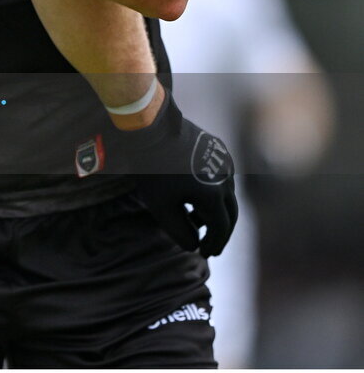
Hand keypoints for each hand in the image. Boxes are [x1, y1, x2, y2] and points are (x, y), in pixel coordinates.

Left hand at [110, 88, 237, 256]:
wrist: (151, 128)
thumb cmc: (153, 169)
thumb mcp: (161, 207)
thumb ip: (179, 232)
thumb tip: (194, 246)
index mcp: (215, 195)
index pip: (221, 229)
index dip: (214, 245)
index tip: (204, 254)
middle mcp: (226, 178)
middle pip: (230, 214)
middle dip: (220, 232)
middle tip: (208, 244)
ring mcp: (224, 161)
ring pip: (227, 195)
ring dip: (215, 211)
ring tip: (195, 220)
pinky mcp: (218, 148)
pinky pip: (222, 177)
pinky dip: (214, 191)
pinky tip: (195, 196)